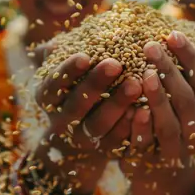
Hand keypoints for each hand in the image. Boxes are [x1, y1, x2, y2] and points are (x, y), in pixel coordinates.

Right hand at [34, 52, 141, 194]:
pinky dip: (131, 126)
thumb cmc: (73, 86)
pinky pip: (118, 142)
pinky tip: (147, 108)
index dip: (67, 72)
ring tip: (137, 84)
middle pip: (76, 105)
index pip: (52, 84)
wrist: (78, 134)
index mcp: (47, 97)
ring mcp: (83, 138)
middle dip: (95, 85)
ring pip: (98, 125)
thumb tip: (54, 43)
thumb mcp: (62, 70)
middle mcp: (61, 121)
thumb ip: (57, 55)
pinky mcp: (105, 150)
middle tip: (115, 64)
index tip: (85, 56)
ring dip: (117, 105)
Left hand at [120, 31, 194, 194]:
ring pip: (168, 123)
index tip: (173, 34)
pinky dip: (140, 127)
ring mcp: (176, 151)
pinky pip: (146, 144)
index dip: (190, 58)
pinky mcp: (151, 162)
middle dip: (168, 71)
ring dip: (157, 98)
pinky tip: (132, 109)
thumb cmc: (177, 121)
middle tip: (150, 46)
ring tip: (144, 74)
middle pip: (185, 99)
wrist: (160, 170)